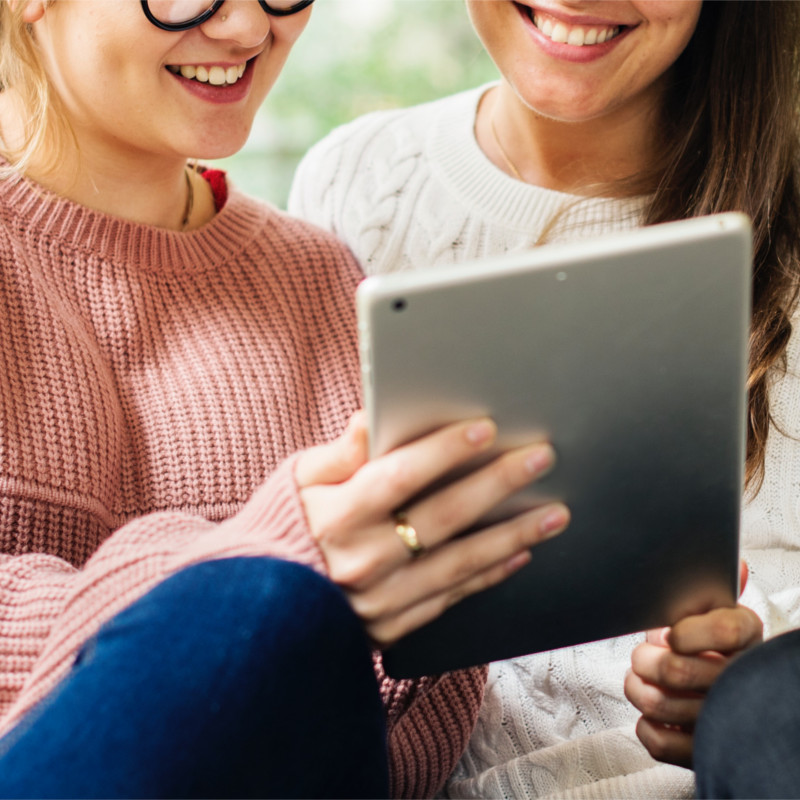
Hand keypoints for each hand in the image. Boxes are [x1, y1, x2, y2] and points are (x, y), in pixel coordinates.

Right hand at [296, 412, 569, 647]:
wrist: (257, 606)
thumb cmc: (280, 530)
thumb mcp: (296, 482)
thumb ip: (338, 453)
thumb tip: (369, 417)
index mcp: (335, 516)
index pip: (398, 476)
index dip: (443, 451)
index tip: (485, 428)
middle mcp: (362, 561)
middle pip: (443, 517)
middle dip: (496, 483)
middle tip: (540, 457)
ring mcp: (380, 602)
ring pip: (459, 563)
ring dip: (512, 535)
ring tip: (554, 512)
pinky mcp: (392, 628)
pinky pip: (451, 599)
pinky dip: (487, 576)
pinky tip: (518, 554)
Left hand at [624, 561, 762, 766]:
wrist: (726, 699)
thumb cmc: (709, 646)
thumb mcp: (714, 612)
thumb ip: (714, 589)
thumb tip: (736, 565)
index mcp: (747, 638)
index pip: (725, 630)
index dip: (689, 631)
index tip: (671, 634)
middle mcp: (741, 681)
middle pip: (677, 669)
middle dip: (646, 660)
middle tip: (644, 656)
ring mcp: (724, 720)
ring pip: (660, 704)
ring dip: (637, 689)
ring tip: (640, 679)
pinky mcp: (702, 753)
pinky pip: (658, 741)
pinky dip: (645, 725)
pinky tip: (653, 713)